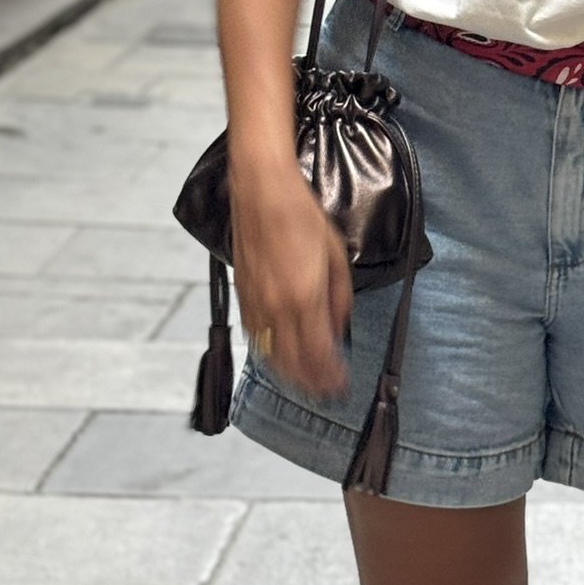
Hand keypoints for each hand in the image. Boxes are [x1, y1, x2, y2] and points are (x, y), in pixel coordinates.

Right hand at [230, 165, 352, 400]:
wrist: (263, 193)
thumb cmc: (301, 217)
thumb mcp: (336, 256)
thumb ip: (339, 298)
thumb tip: (339, 327)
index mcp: (304, 298)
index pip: (318, 354)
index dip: (331, 376)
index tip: (341, 385)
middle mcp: (276, 308)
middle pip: (293, 363)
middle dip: (312, 383)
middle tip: (327, 391)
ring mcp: (256, 305)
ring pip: (272, 356)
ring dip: (291, 374)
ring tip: (307, 382)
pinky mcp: (242, 298)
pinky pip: (257, 339)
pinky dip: (271, 356)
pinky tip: (282, 357)